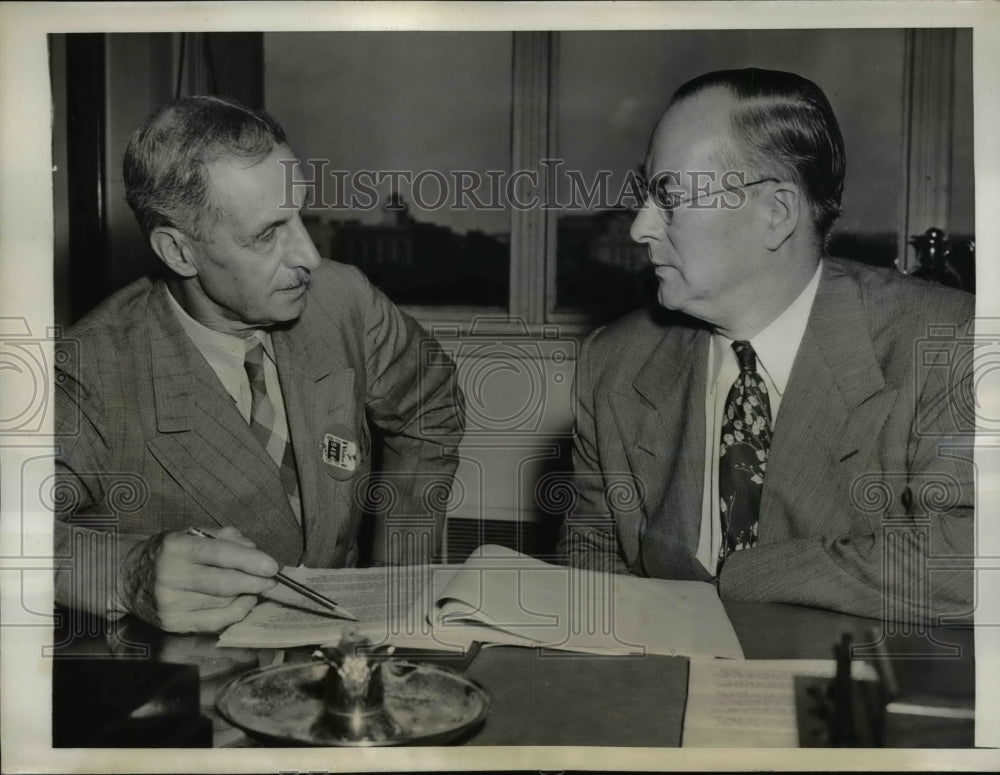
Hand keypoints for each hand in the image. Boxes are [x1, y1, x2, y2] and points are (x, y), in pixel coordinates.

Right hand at [119, 527, 278, 632]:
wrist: (126, 577)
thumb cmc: (167, 552)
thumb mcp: (190, 533)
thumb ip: (225, 538)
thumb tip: (255, 551)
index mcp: (176, 547)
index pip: (220, 554)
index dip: (250, 561)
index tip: (273, 566)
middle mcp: (171, 575)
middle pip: (223, 583)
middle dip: (255, 583)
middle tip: (273, 581)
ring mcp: (170, 603)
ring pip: (221, 604)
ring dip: (247, 597)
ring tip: (258, 589)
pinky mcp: (172, 623)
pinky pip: (213, 622)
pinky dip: (234, 613)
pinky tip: (244, 603)